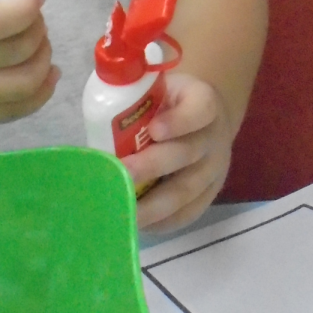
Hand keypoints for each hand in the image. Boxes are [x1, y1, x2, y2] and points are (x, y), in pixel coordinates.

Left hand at [126, 73, 232, 233]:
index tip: (153, 130)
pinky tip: (138, 224)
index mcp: (203, 101)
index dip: (179, 121)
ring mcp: (215, 169)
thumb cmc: (170, 103)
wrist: (204, 121)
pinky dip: (163, 222)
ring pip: (186, 189)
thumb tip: (97, 115)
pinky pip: (189, 212)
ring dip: (154, 204)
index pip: (200, 109)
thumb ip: (136, 97)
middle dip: (152, 166)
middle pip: (187, 153)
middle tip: (122, 173)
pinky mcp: (210, 194)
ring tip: (123, 210)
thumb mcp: (159, 88)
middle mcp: (213, 137)